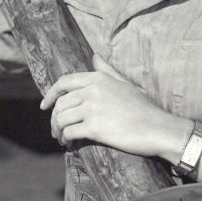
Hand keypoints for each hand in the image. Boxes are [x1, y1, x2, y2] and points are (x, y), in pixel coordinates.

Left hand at [40, 54, 191, 160]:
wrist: (157, 128)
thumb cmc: (143, 108)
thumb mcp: (125, 83)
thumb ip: (108, 70)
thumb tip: (95, 56)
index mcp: (98, 78)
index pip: (64, 82)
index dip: (51, 94)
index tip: (45, 106)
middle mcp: (92, 90)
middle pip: (60, 104)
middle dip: (54, 118)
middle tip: (56, 130)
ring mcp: (92, 108)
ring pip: (61, 118)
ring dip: (57, 131)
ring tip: (62, 138)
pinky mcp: (94, 127)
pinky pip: (69, 132)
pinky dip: (65, 139)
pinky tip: (69, 144)